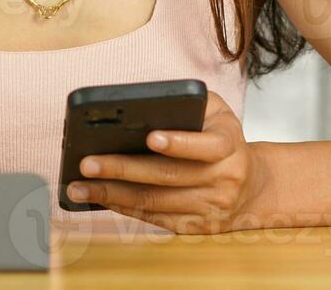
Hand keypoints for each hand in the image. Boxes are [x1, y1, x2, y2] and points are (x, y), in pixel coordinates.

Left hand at [64, 91, 264, 232]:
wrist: (254, 186)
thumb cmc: (220, 136)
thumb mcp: (215, 112)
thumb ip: (187, 103)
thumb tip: (139, 108)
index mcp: (229, 144)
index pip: (206, 145)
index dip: (179, 143)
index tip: (150, 137)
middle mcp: (224, 179)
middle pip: (168, 176)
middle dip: (123, 169)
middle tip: (86, 163)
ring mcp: (212, 208)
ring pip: (156, 201)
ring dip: (112, 194)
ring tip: (77, 186)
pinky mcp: (198, 227)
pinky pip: (156, 217)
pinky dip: (124, 207)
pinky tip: (98, 198)